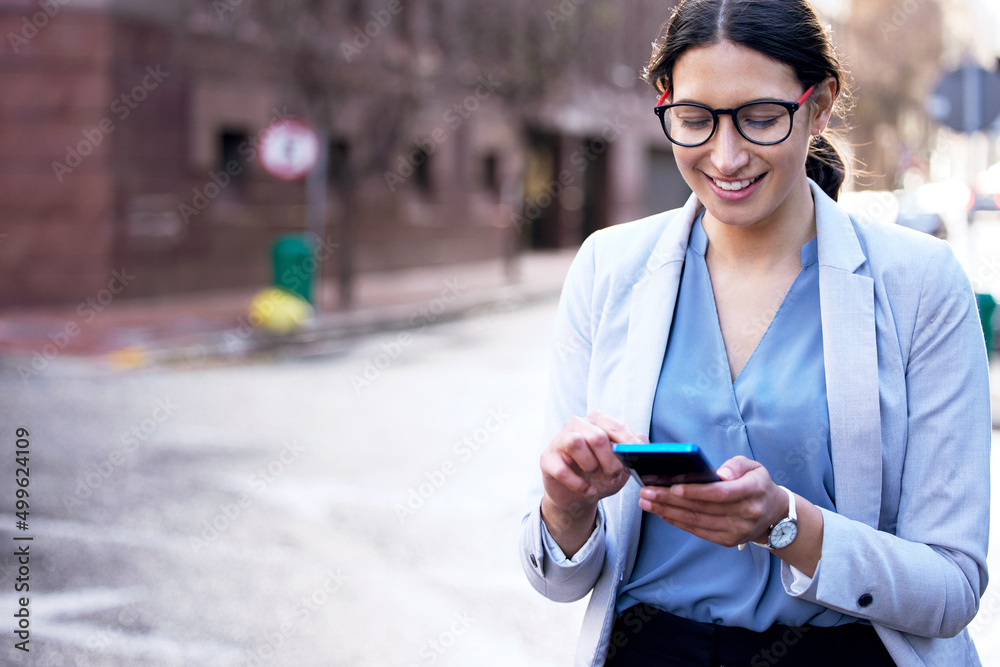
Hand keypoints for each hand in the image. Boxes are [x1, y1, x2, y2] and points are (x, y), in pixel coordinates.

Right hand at [539, 412, 642, 539]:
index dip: (627, 443)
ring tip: (594, 475)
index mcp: (597, 421)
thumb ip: (633, 450)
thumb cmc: (600, 475)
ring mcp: (559, 439)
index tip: (635, 457)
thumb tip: (643, 442)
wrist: (577, 496)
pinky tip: (586, 489)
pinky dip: (578, 483)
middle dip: (610, 459)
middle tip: (614, 473)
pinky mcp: (547, 458)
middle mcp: (577, 424)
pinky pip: (562, 469)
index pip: (614, 426)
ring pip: (576, 442)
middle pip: (596, 435)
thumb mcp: (622, 464)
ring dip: (591, 465)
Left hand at [637, 455, 785, 547]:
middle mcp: (746, 514)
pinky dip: (676, 521)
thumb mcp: (754, 467)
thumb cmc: (757, 484)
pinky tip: (661, 512)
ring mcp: (736, 531)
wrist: (772, 514)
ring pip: (696, 521)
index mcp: (753, 491)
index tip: (673, 487)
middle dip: (670, 500)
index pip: (721, 493)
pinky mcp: (727, 540)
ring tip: (646, 501)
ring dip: (667, 511)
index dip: (696, 492)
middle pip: (702, 508)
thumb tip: (720, 473)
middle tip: (646, 491)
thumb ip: (737, 465)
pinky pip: (697, 531)